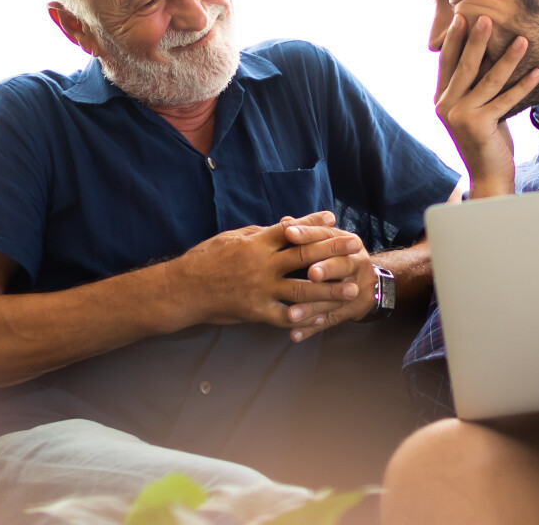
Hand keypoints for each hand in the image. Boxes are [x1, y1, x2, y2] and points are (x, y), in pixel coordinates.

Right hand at [171, 212, 358, 327]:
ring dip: (329, 290)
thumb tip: (281, 225)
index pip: (291, 230)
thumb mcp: (229, 238)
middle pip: (304, 256)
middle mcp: (261, 264)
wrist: (182, 290)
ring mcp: (259, 289)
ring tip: (351, 288)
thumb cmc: (203, 260)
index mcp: (255, 243)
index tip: (334, 218)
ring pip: (301, 289)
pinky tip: (321, 320)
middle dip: (332, 250)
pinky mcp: (254, 311)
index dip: (314, 224)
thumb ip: (257, 233)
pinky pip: (284, 317)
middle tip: (356, 246)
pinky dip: (303, 319)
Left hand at [278, 223, 375, 341]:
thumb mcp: (326, 240)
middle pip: (341, 264)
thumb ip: (306, 234)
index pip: (327, 234)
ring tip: (291, 314)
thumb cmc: (336, 256)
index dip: (309, 233)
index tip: (289, 233)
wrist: (367, 282)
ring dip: (313, 307)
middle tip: (310, 274)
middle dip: (325, 269)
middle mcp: (356, 262)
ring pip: (334, 298)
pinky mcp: (353, 310)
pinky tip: (294, 335)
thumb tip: (283, 221)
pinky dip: (312, 328)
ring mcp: (357, 288)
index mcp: (347, 241)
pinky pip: (331, 320)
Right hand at [436, 14, 538, 196]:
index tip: (461, 18)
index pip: (447, 63)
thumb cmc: (484, 140)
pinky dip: (523, 84)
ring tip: (523, 40)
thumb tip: (484, 56)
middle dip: (477, 40)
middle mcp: (446, 106)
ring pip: (488, 80)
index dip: (454, 41)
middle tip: (487, 18)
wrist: (487, 176)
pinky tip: (537, 71)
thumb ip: (473, 89)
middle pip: (465, 66)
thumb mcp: (474, 111)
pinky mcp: (480, 124)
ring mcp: (461, 116)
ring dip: (507, 58)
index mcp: (441, 100)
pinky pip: (506, 99)